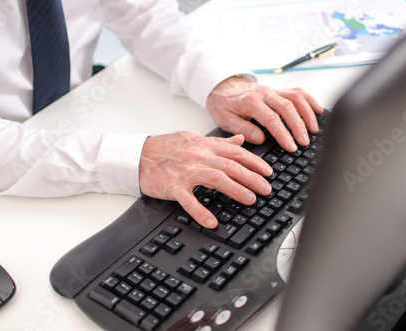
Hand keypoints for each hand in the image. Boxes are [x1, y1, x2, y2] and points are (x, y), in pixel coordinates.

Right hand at [138, 132, 272, 228]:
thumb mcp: (195, 139)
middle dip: (251, 177)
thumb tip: (241, 139)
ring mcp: (185, 171)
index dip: (254, 161)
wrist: (138, 155)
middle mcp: (198, 156)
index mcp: (205, 146)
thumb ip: (219, 142)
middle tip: (266, 188)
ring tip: (250, 199)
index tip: (268, 171)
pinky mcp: (172, 186)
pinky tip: (212, 221)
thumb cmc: (166, 148)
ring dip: (235, 189)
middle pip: (230, 165)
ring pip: (215, 178)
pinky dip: (200, 211)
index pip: (235, 152)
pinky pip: (188, 200)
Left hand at [206, 76, 323, 151]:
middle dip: (298, 126)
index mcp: (250, 102)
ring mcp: (273, 90)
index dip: (283, 134)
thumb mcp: (225, 119)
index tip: (291, 146)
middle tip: (304, 142)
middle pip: (287, 107)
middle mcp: (264, 93)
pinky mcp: (278, 90)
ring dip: (307, 113)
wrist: (221, 86)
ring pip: (296, 97)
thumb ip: (242, 129)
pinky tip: (318, 111)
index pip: (271, 119)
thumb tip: (260, 139)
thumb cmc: (223, 104)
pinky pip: (297, 92)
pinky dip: (310, 100)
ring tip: (314, 130)